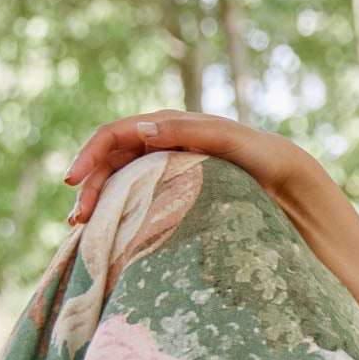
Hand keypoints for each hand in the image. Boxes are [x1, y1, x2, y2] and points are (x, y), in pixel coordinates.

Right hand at [62, 110, 312, 223]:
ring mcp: (164, 167)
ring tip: (84, 230)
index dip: (89, 155)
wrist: (285, 176)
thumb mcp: (225, 139)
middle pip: (109, 162)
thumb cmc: (259, 153)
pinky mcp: (173, 189)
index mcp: (165, 125)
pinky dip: (120, 213)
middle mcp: (159, 144)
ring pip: (118, 182)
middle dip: (88, 187)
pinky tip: (111, 233)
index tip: (73, 181)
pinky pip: (137, 198)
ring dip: (99, 203)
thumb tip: (141, 131)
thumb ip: (187, 132)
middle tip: (78, 220)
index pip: (113, 135)